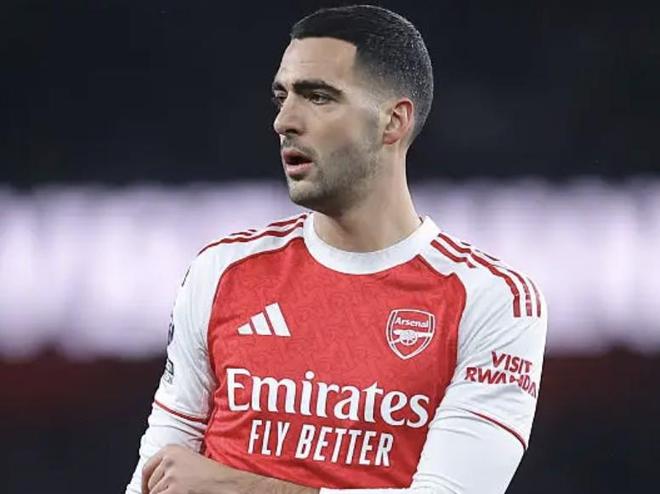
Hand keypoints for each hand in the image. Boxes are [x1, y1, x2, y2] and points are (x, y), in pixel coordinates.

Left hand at [141, 444, 318, 493]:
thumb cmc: (215, 475)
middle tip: (175, 493)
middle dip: (159, 493)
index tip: (148, 492)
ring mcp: (170, 475)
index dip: (145, 485)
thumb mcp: (190, 464)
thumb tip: (152, 482)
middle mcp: (169, 460)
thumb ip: (172, 468)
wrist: (229, 483)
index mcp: (172, 449)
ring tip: (186, 493)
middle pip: (150, 485)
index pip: (147, 469)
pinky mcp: (173, 490)